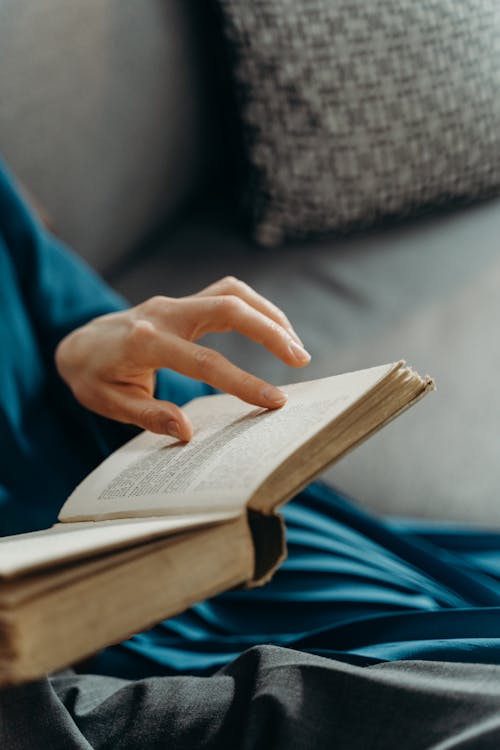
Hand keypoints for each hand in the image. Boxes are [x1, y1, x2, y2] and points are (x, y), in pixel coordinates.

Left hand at [55, 276, 310, 440]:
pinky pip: (227, 293)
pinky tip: (273, 330)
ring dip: (269, 315)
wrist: (80, 342)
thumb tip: (186, 432)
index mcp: (145, 343)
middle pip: (228, 307)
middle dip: (270, 330)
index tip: (273, 401)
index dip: (242, 381)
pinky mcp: (185, 302)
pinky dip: (256, 307)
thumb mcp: (109, 403)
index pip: (203, 361)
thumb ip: (148, 415)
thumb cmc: (94, 377)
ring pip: (232, 292)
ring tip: (295, 346)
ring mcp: (175, 304)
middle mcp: (164, 314)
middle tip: (301, 360)